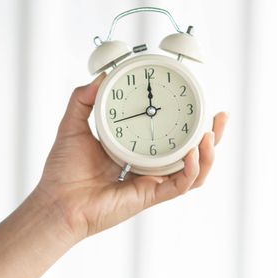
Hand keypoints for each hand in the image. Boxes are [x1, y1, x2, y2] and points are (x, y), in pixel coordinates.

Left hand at [36, 73, 227, 241]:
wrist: (56, 201)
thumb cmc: (64, 170)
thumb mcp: (74, 124)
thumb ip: (84, 98)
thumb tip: (101, 76)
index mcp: (138, 149)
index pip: (172, 134)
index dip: (189, 120)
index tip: (198, 101)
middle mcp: (150, 166)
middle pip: (193, 152)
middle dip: (213, 136)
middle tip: (220, 117)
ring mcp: (153, 181)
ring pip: (195, 170)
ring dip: (209, 153)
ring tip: (211, 134)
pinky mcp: (151, 195)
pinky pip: (181, 184)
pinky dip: (192, 169)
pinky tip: (193, 153)